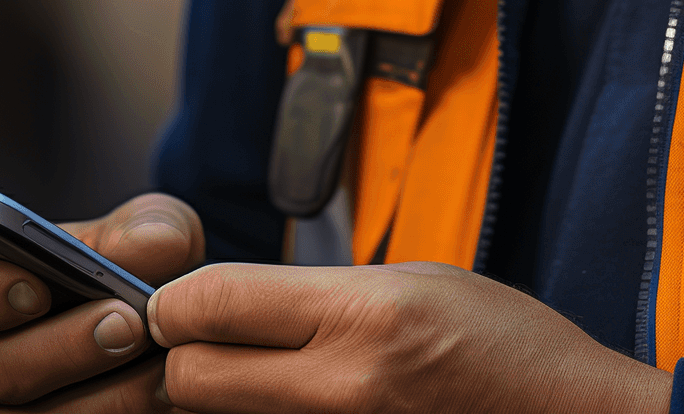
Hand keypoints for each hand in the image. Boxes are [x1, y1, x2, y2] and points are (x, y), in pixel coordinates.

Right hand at [0, 192, 204, 411]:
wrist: (125, 323)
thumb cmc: (101, 264)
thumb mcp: (121, 230)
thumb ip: (137, 228)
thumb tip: (149, 248)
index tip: (37, 288)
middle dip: (65, 348)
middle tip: (126, 323)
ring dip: (108, 397)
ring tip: (164, 368)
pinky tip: (168, 396)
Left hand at [145, 261, 670, 413]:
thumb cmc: (506, 348)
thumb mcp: (412, 282)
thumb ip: (314, 293)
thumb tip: (225, 301)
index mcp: (362, 318)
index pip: (210, 304)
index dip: (177, 299)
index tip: (179, 299)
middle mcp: (343, 389)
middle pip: (192, 381)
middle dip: (190, 358)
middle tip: (213, 345)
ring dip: (228, 399)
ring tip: (270, 378)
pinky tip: (303, 406)